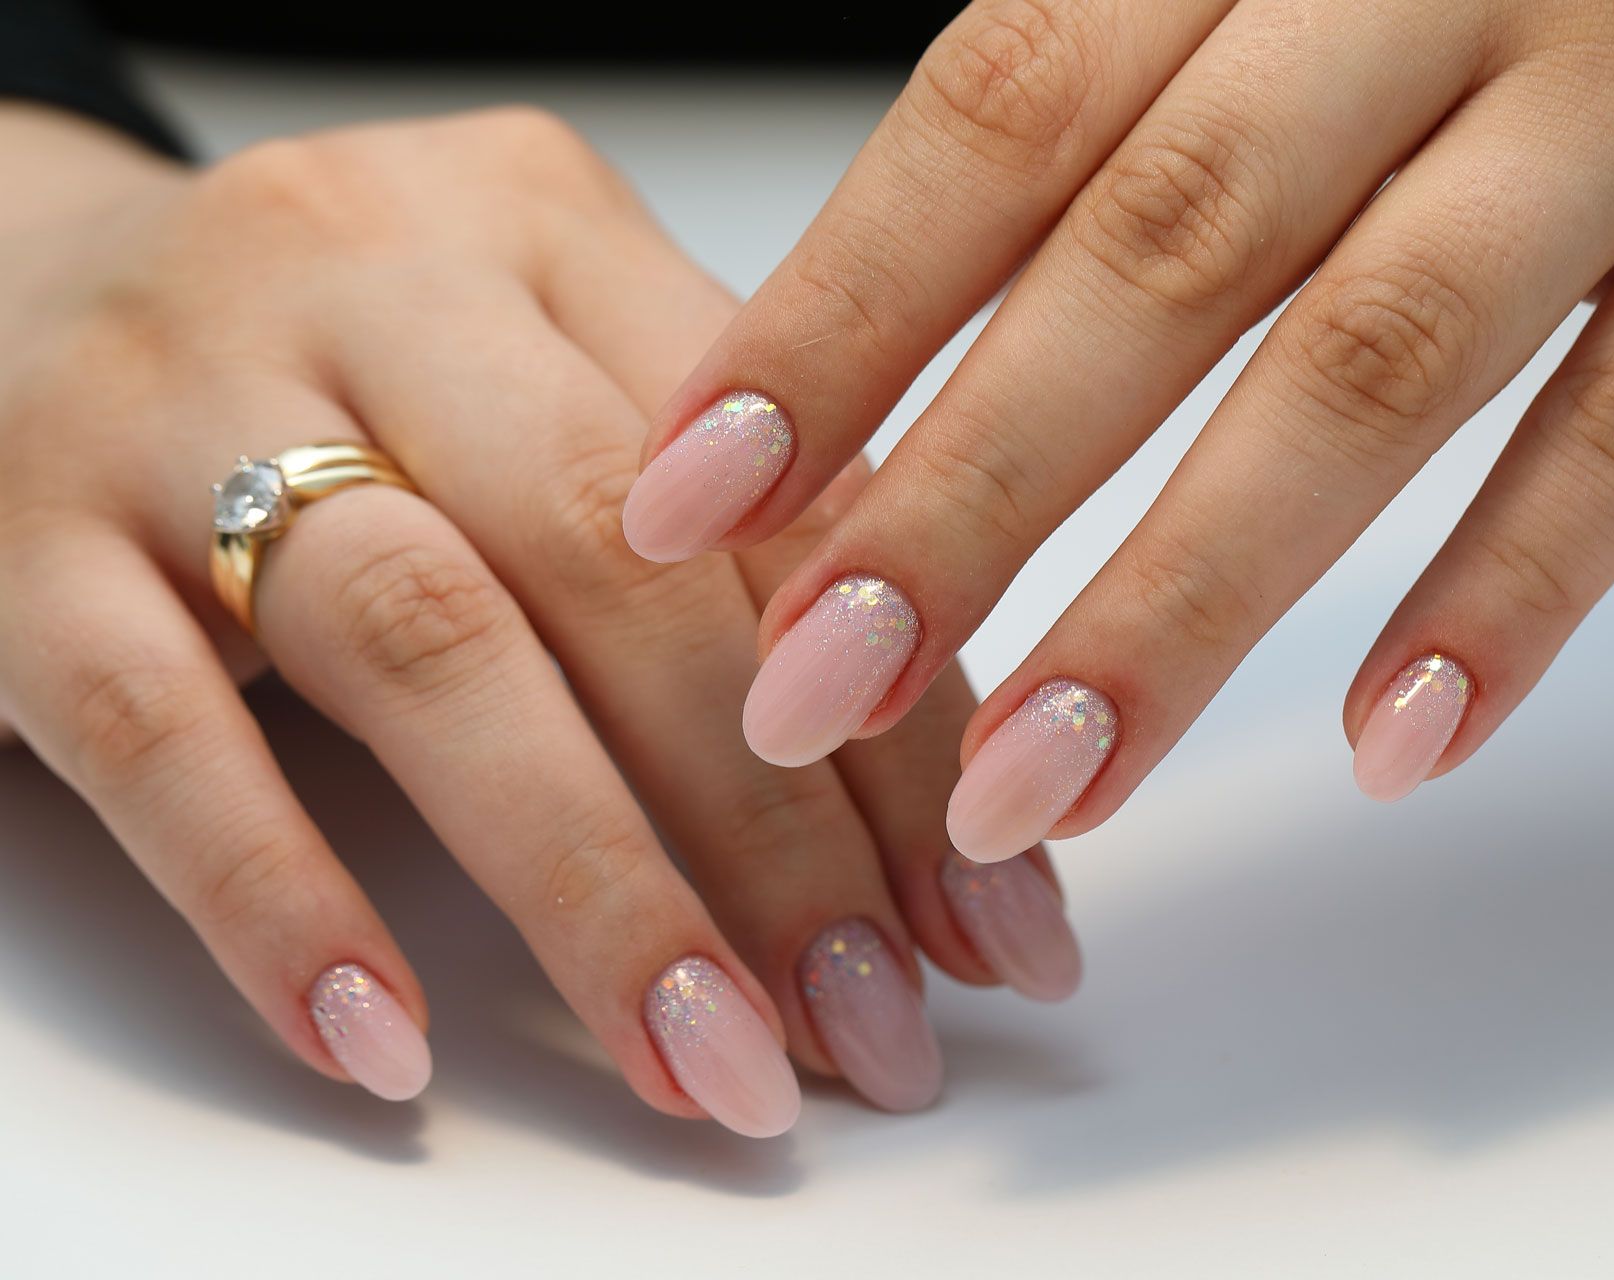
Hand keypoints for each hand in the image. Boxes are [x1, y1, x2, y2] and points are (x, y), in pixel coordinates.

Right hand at [0, 103, 1078, 1130]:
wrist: (7, 292)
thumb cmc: (338, 369)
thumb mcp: (542, 379)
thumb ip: (728, 536)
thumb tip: (944, 790)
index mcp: (548, 225)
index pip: (781, 491)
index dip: (911, 723)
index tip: (991, 916)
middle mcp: (375, 279)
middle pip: (624, 567)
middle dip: (780, 826)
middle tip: (874, 1023)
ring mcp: (178, 401)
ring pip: (425, 645)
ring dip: (592, 884)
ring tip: (708, 1059)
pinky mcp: (17, 542)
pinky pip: (156, 732)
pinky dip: (285, 899)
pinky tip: (391, 1042)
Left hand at [622, 0, 1613, 856]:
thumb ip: (1132, 108)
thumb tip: (872, 356)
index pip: (1005, 109)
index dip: (837, 313)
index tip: (686, 504)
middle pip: (1161, 257)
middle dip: (965, 492)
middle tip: (807, 695)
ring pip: (1378, 364)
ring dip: (1190, 598)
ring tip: (1040, 787)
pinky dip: (1513, 594)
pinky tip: (1392, 753)